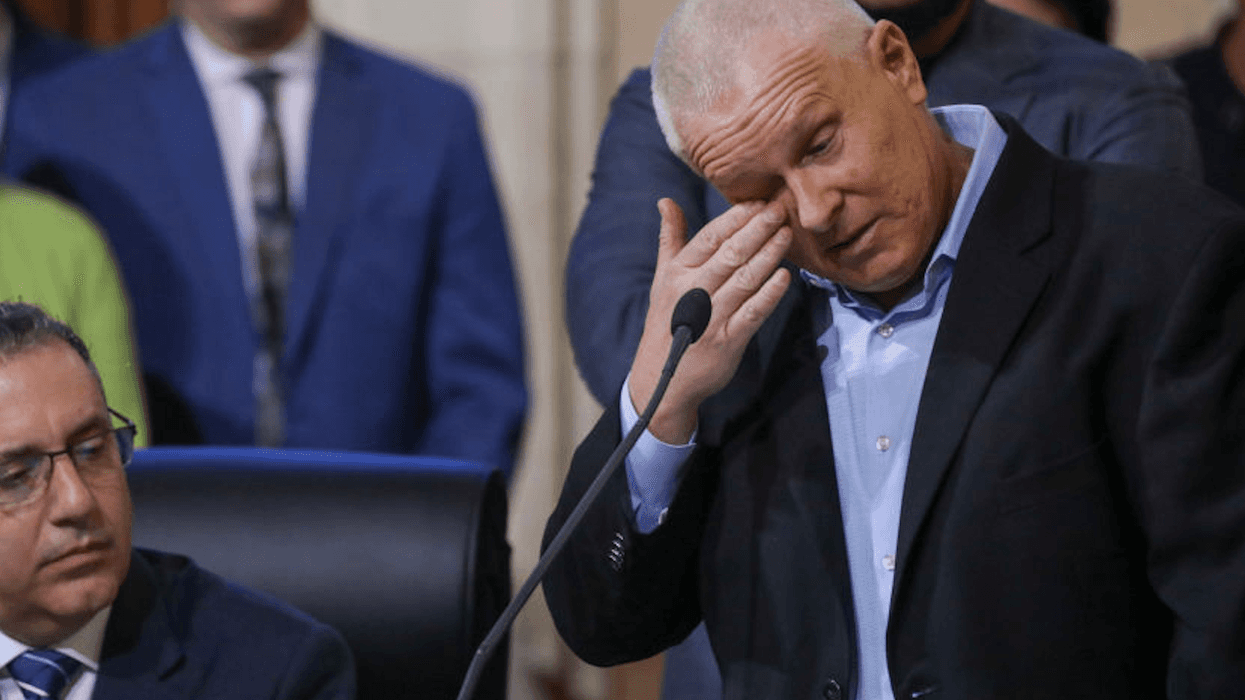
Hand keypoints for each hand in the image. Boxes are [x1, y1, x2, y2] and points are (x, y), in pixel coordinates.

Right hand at [629, 198, 791, 442]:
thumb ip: (670, 239)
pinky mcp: (728, 341)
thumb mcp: (662, 279)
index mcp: (678, 273)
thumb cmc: (666, 321)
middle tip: (780, 209)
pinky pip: (753, 312)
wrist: (662, 378)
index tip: (758, 202)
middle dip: (758, 229)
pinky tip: (786, 277)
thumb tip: (666, 201)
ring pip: (745, 279)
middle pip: (731, 253)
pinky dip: (770, 294)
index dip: (736, 218)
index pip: (710, 237)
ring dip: (769, 255)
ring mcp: (711, 317)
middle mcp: (693, 291)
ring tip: (787, 235)